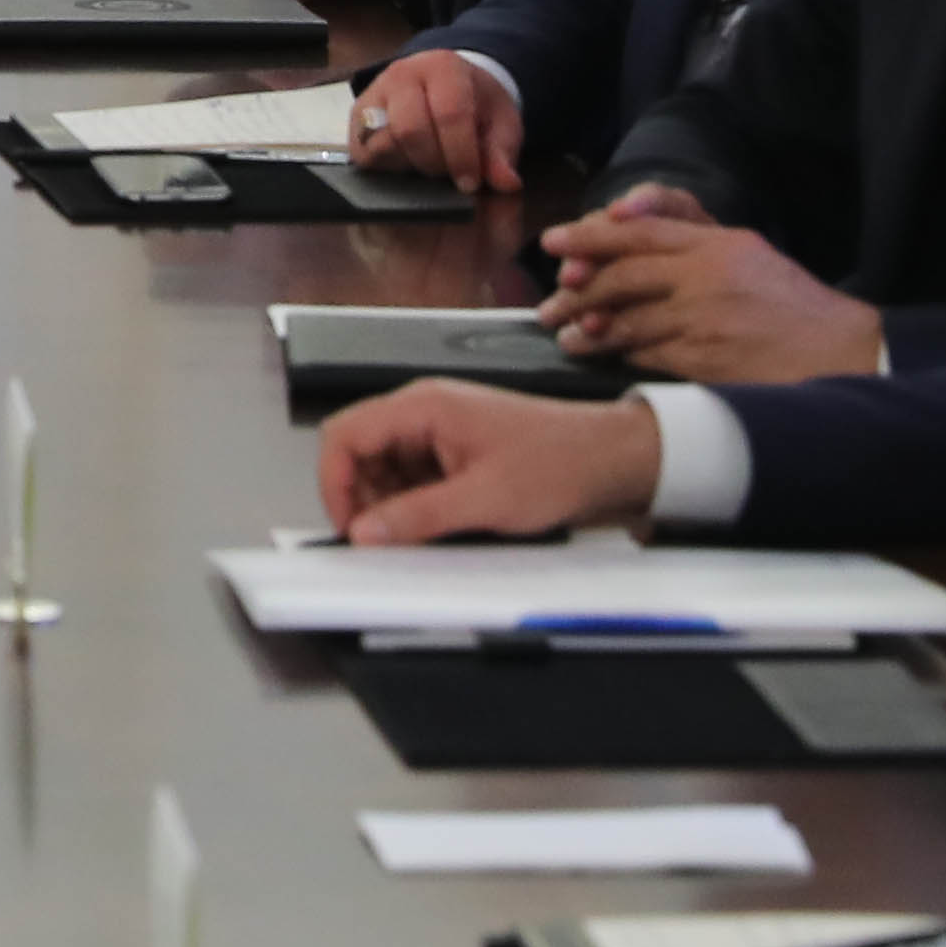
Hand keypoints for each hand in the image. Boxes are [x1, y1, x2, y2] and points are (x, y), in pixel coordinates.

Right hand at [314, 382, 666, 542]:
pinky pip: (413, 478)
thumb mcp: (485, 499)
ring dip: (392, 507)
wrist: (610, 459)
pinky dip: (416, 506)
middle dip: (364, 500)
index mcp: (423, 406)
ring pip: (385, 469)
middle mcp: (425, 411)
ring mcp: (439, 431)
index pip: (344, 434)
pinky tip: (441, 527)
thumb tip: (367, 532)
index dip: (335, 483)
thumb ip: (419, 517)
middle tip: (384, 541)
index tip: (348, 526)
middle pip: (360, 453)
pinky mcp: (454, 452)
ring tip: (423, 535)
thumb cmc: (560, 461)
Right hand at [351, 49, 527, 187]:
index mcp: (443, 67)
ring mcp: (373, 94)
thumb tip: (506, 183)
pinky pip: (363, 153)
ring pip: (382, 143)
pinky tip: (408, 165)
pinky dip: (387, 168)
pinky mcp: (356, 118)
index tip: (471, 183)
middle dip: (434, 163)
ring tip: (430, 168)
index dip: (461, 155)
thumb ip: (502, 153)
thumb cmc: (476, 105)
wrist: (448, 85)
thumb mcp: (500, 124)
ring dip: (409, 166)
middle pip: (410, 130)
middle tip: (449, 175)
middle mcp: (401, 74)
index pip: (450, 114)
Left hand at [543, 183, 887, 377]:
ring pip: (628, 315)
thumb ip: (695, 237)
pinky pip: (647, 351)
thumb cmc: (796, 307)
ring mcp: (707, 318)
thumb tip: (628, 224)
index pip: (642, 230)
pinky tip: (597, 353)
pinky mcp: (707, 359)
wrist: (846, 354)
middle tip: (548, 295)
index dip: (591, 234)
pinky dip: (617, 351)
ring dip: (588, 323)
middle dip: (578, 282)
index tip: (556, 242)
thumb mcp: (750, 254)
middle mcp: (710, 275)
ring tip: (562, 330)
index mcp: (721, 243)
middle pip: (625, 271)